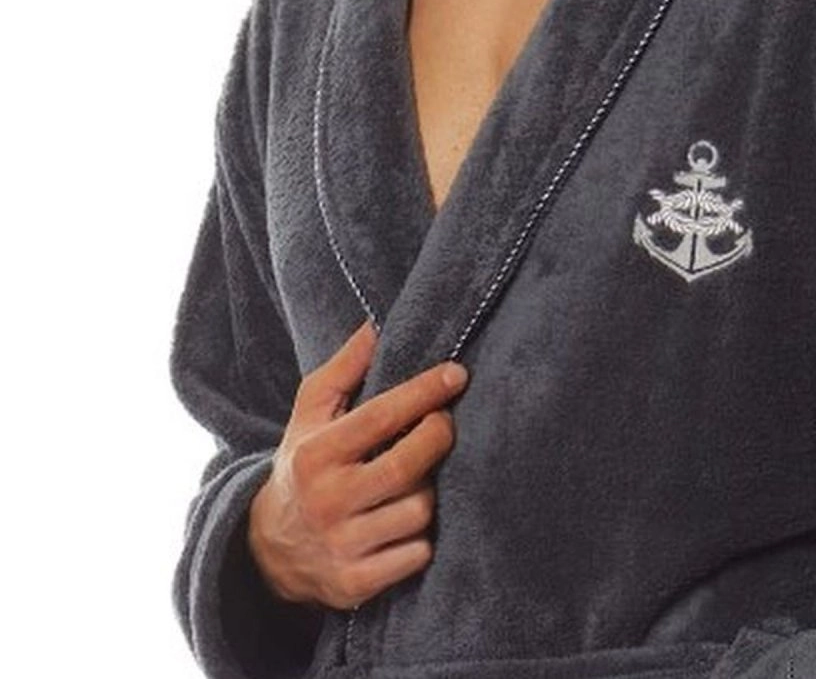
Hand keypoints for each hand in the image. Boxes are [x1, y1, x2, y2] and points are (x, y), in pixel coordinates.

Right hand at [248, 322, 468, 609]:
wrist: (267, 549)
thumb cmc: (303, 463)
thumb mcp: (310, 413)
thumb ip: (344, 368)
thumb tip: (376, 323)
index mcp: (317, 453)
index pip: (381, 416)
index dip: (424, 392)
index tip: (456, 375)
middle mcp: (328, 500)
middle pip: (408, 465)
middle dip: (438, 437)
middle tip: (445, 423)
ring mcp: (342, 545)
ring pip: (419, 510)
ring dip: (429, 491)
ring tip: (416, 479)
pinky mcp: (356, 584)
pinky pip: (418, 553)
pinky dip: (422, 537)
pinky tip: (407, 520)